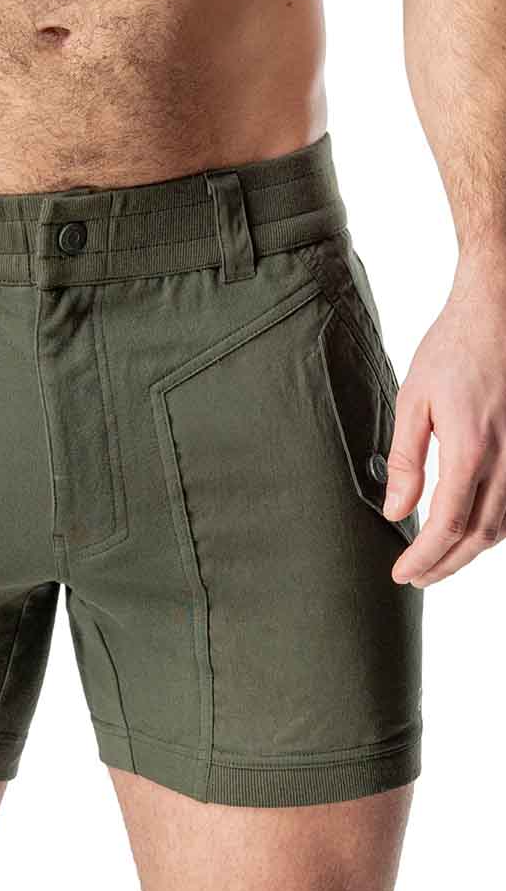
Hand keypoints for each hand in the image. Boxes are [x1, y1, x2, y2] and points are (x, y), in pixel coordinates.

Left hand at [385, 255, 505, 586]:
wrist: (498, 314)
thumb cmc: (452, 350)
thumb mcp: (413, 400)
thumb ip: (405, 459)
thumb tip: (396, 510)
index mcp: (470, 450)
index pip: (446, 525)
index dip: (424, 557)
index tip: (402, 573)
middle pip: (478, 536)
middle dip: (445, 564)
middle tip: (416, 577)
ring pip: (502, 526)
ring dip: (469, 550)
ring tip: (438, 559)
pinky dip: (492, 526)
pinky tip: (469, 528)